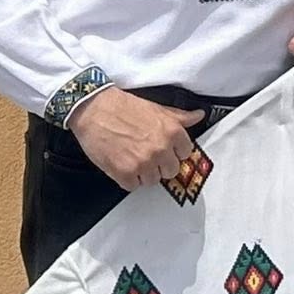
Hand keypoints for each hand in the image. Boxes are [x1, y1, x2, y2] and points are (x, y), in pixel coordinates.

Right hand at [69, 88, 204, 191]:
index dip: (173, 152)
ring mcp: (143, 162)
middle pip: (171, 171)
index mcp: (173, 133)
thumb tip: (198, 116)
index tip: (164, 150)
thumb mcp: (158, 109)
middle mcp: (161, 149)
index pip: (185, 154)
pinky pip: (133, 186)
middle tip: (146, 155)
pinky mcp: (124, 172)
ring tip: (132, 158)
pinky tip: (121, 163)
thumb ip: (180, 117)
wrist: (94, 108)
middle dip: (160, 165)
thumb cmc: (124, 107)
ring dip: (143, 173)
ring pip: (153, 180)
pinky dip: (126, 178)